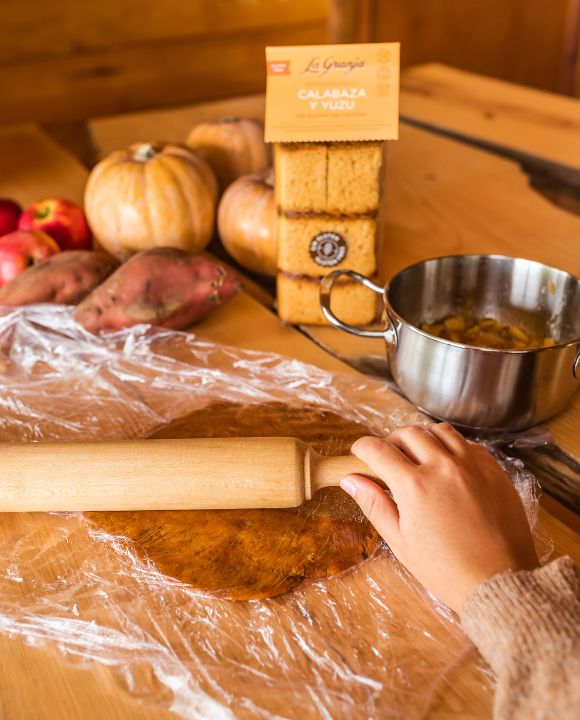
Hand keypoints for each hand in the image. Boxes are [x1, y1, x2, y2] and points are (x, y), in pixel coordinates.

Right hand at [340, 423, 538, 611]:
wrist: (500, 581)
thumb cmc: (446, 569)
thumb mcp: (400, 541)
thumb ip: (374, 504)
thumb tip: (350, 479)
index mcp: (415, 485)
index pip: (379, 450)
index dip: (362, 447)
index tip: (359, 452)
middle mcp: (443, 466)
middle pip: (408, 433)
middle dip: (391, 441)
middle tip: (388, 458)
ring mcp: (472, 464)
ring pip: (439, 431)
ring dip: (421, 437)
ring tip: (417, 456)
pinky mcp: (493, 469)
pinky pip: (466, 442)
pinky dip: (450, 446)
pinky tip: (446, 465)